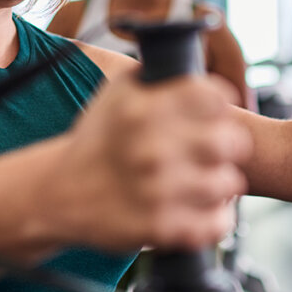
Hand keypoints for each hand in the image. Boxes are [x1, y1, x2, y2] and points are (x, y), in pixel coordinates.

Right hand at [47, 72, 251, 251]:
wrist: (58, 191)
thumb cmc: (96, 140)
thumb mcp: (116, 93)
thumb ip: (157, 75)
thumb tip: (194, 64)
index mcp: (144, 109)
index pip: (215, 96)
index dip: (219, 105)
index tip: (213, 115)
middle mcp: (152, 147)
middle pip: (232, 141)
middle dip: (228, 145)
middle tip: (215, 151)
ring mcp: (158, 190)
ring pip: (230, 183)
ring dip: (220, 183)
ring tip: (204, 180)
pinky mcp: (162, 228)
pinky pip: (218, 222)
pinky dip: (215, 217)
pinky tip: (200, 208)